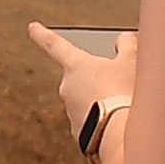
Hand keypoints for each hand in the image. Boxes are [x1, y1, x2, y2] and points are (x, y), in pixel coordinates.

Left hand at [23, 20, 134, 149]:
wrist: (122, 136)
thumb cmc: (126, 93)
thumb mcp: (132, 61)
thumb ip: (127, 45)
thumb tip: (124, 39)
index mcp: (76, 66)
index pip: (55, 45)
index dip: (43, 34)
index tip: (32, 28)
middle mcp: (67, 88)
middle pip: (81, 77)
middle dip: (98, 79)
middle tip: (121, 82)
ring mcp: (71, 112)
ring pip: (88, 101)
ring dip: (103, 101)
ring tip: (127, 106)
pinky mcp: (80, 135)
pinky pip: (93, 122)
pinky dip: (105, 121)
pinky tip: (122, 124)